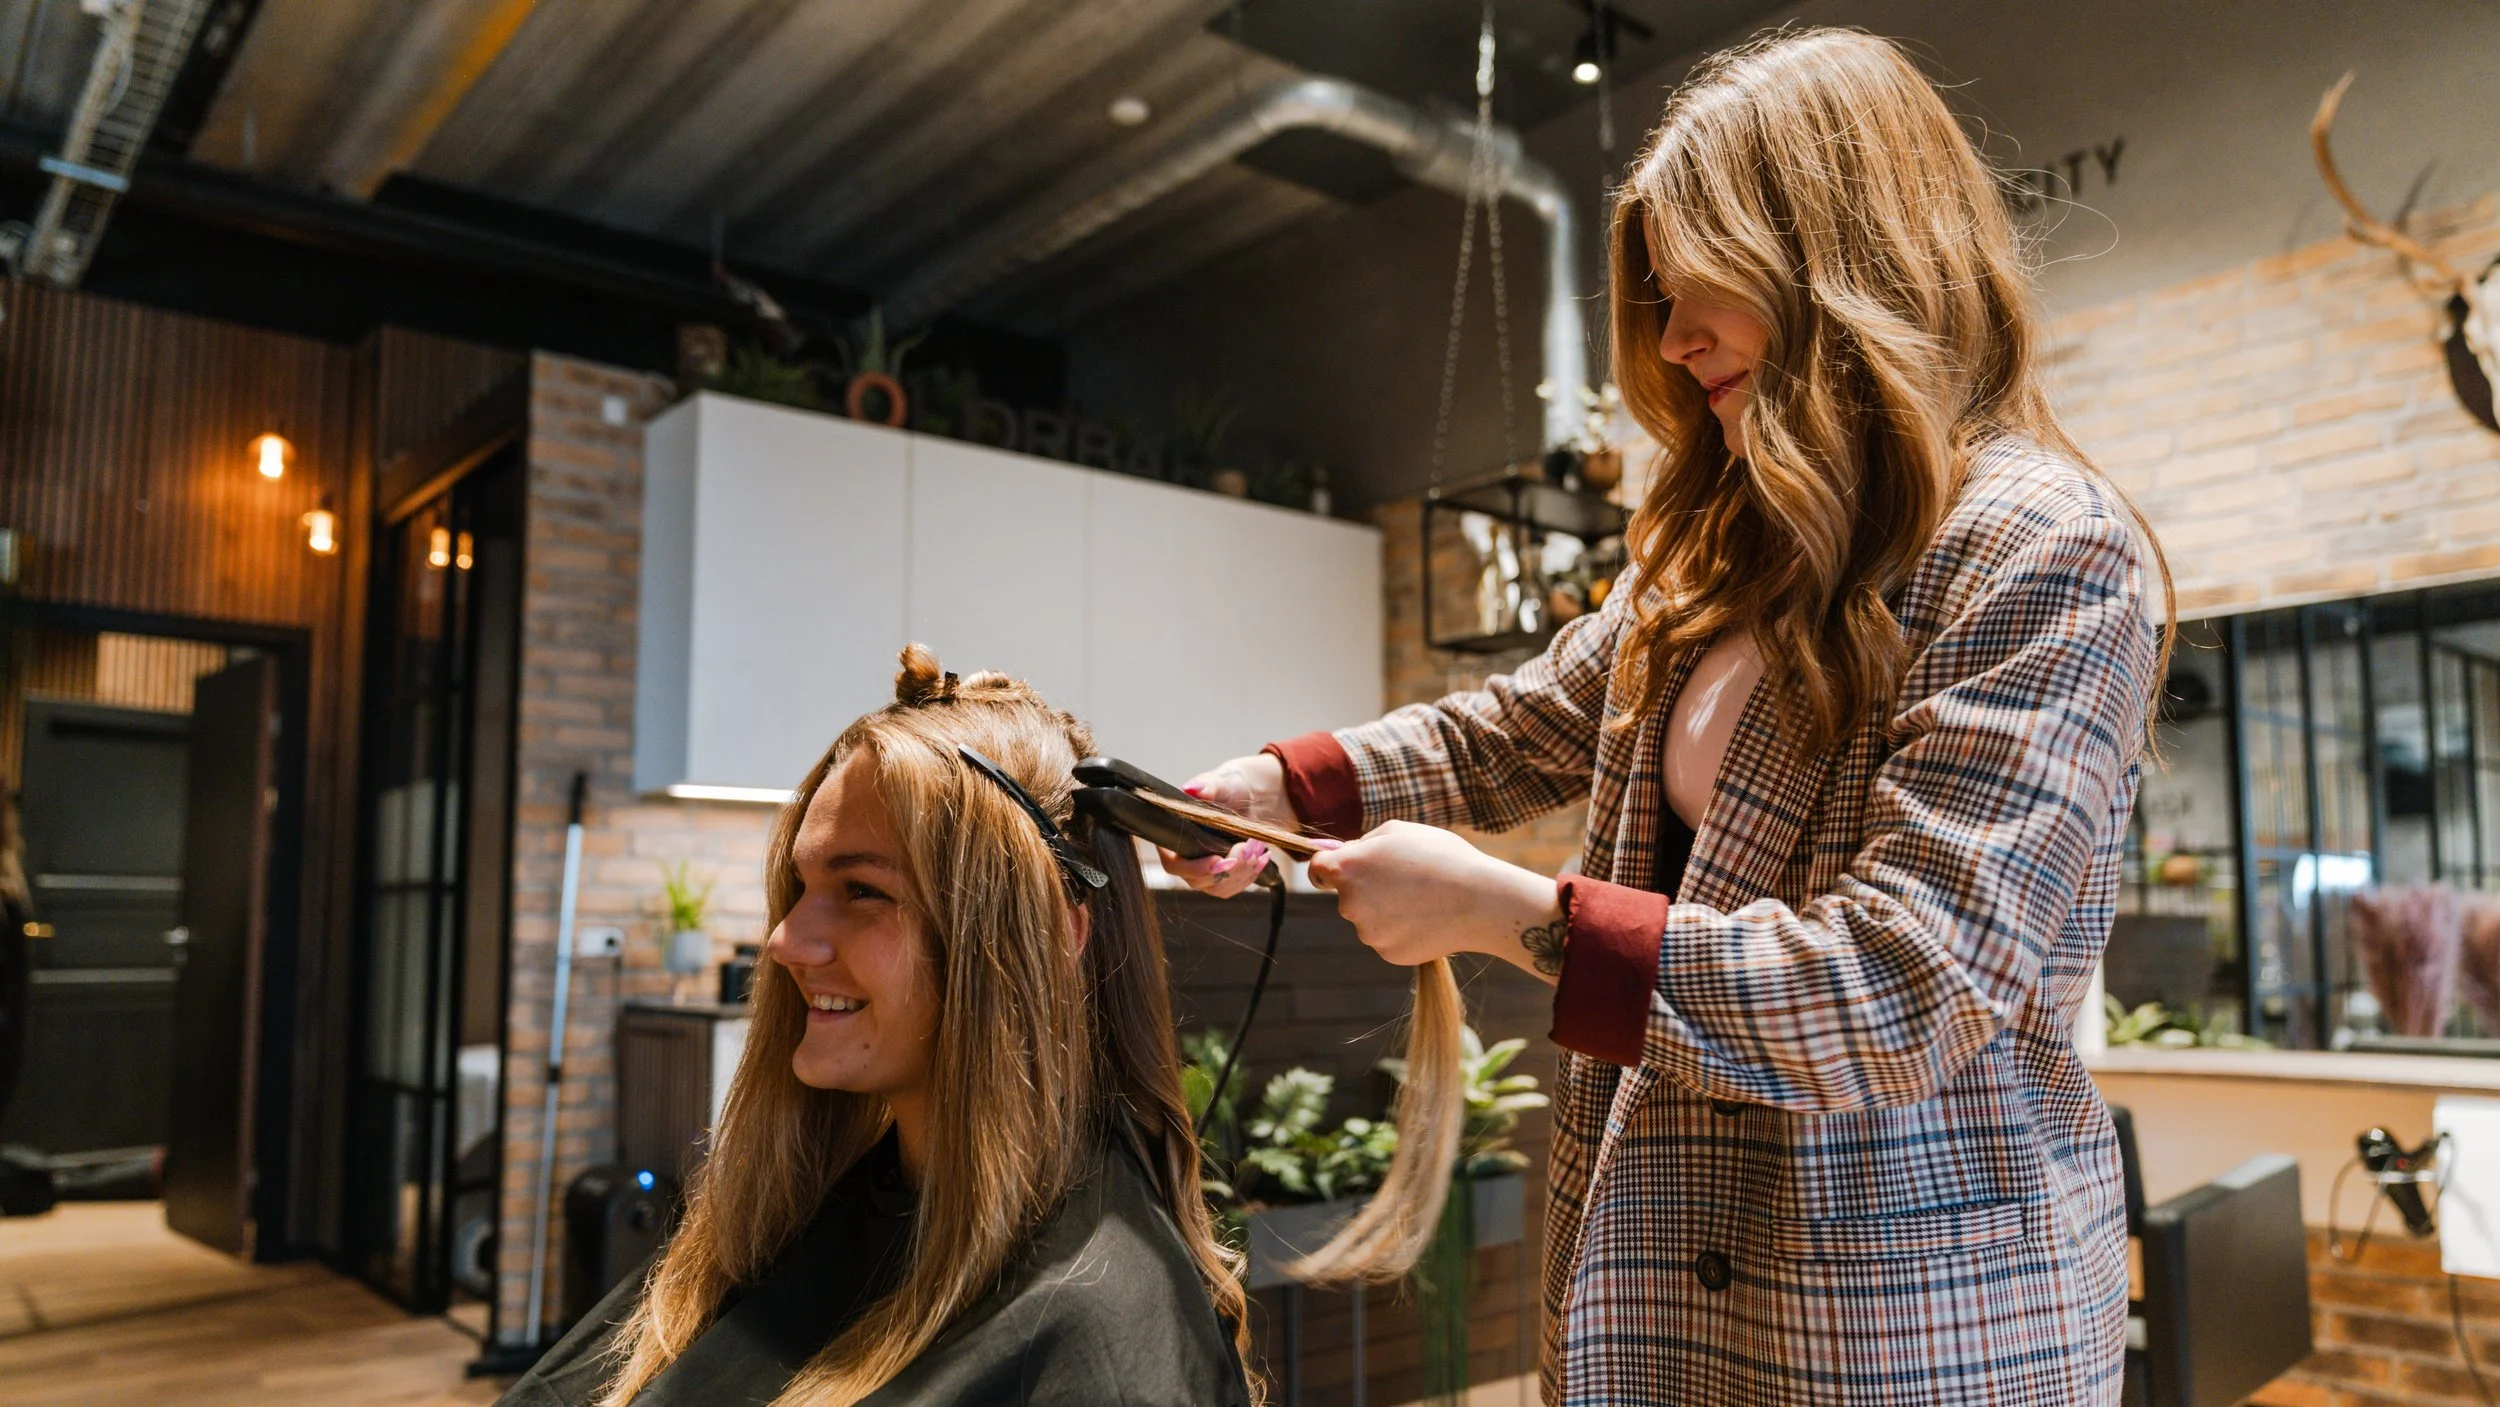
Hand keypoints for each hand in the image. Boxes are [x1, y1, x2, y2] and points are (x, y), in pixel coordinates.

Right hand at [1159, 753, 1293, 898]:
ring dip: (1240, 873)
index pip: (1172, 863)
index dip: (1193, 867)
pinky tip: (1261, 858)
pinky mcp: (1223, 875)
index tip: (1217, 860)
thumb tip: (1192, 787)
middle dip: (1225, 870)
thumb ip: (1206, 785)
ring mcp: (1204, 868)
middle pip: (1196, 880)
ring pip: (1217, 887)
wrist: (1253, 797)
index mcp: (1176, 834)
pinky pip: (1232, 886)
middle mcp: (1185, 856)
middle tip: (1245, 849)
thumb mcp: (1222, 782)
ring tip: (1256, 849)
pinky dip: (1249, 875)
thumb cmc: (1231, 786)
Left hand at [1306, 820, 1563, 980]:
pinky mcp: (1388, 953)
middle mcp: (1349, 904)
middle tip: (1404, 878)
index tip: (1336, 870)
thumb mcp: (1399, 831)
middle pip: (1346, 895)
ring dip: (1385, 909)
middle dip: (1366, 888)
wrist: (1479, 901)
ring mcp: (1368, 932)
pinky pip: (1387, 938)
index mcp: (1347, 868)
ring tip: (1423, 897)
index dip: (1326, 867)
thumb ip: (1365, 844)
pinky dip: (1402, 930)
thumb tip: (1347, 855)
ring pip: (1368, 918)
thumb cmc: (1440, 857)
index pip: (1317, 869)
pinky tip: (1427, 918)